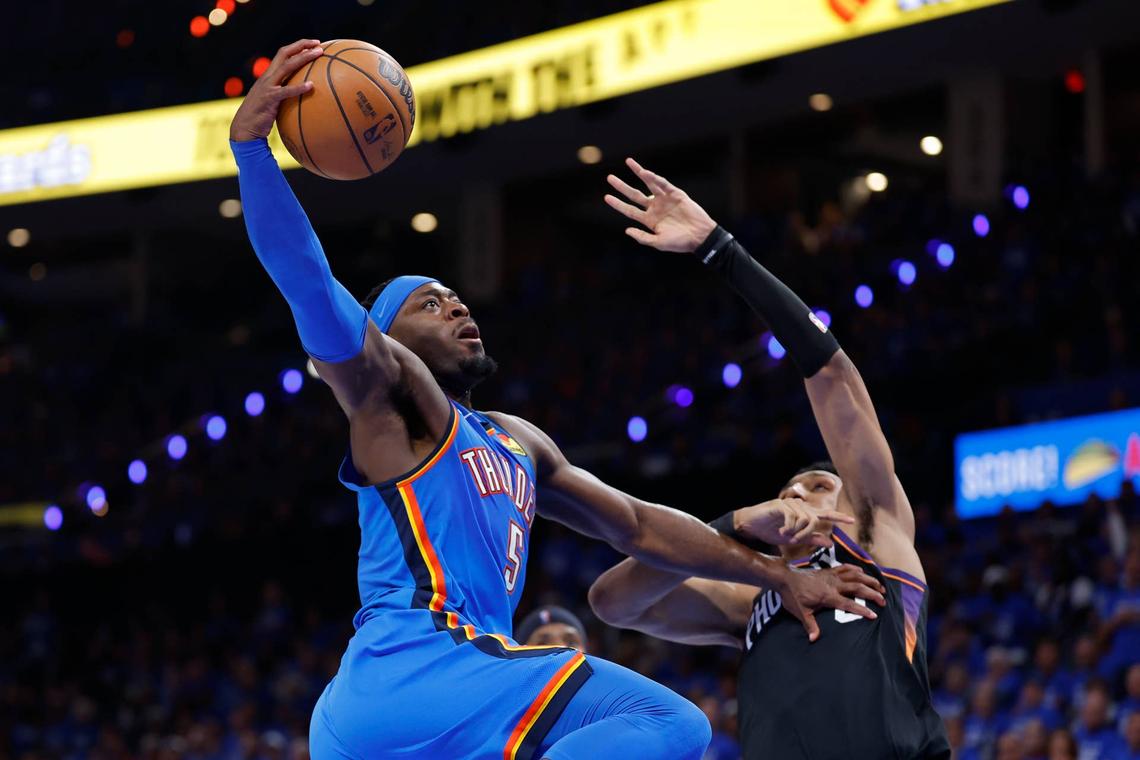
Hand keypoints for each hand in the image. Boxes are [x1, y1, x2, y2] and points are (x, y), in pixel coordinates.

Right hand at [229, 39, 322, 141]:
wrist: (245, 129)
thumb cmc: (261, 118)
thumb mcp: (274, 103)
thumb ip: (285, 95)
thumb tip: (304, 97)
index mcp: (268, 76)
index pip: (283, 55)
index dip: (297, 47)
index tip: (313, 44)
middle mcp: (267, 77)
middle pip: (284, 54)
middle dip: (301, 45)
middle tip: (318, 44)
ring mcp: (267, 86)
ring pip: (286, 66)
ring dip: (303, 58)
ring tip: (319, 54)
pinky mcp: (269, 99)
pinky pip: (286, 91)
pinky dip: (298, 87)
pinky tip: (311, 85)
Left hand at [605, 158, 716, 252]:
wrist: (700, 236)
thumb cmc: (680, 242)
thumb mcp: (659, 243)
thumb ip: (642, 237)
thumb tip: (626, 230)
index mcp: (649, 220)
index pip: (630, 210)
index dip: (618, 204)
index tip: (606, 197)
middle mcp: (655, 208)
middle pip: (634, 195)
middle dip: (622, 187)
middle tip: (610, 178)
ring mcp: (664, 200)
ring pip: (648, 184)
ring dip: (639, 173)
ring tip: (629, 163)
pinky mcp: (676, 194)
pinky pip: (663, 184)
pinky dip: (655, 178)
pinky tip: (645, 173)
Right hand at [736, 499, 854, 548]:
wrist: (750, 526)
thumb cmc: (770, 531)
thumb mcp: (792, 538)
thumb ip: (811, 539)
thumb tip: (830, 542)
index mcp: (803, 514)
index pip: (824, 515)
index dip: (838, 517)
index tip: (851, 520)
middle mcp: (799, 507)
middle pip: (815, 519)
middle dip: (807, 533)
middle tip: (795, 541)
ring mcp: (790, 504)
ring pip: (804, 519)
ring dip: (796, 532)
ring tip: (786, 536)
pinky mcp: (781, 504)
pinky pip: (793, 518)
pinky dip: (788, 528)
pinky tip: (781, 531)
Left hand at [774, 564, 885, 641]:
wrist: (784, 578)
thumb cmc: (792, 596)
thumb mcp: (801, 612)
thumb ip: (810, 625)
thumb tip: (814, 639)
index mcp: (828, 596)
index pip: (849, 604)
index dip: (862, 609)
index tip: (874, 615)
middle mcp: (833, 584)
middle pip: (857, 587)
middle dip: (872, 593)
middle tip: (883, 601)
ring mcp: (831, 576)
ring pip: (854, 575)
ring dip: (868, 580)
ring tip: (880, 586)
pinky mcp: (828, 570)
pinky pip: (845, 568)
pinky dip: (855, 569)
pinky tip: (862, 571)